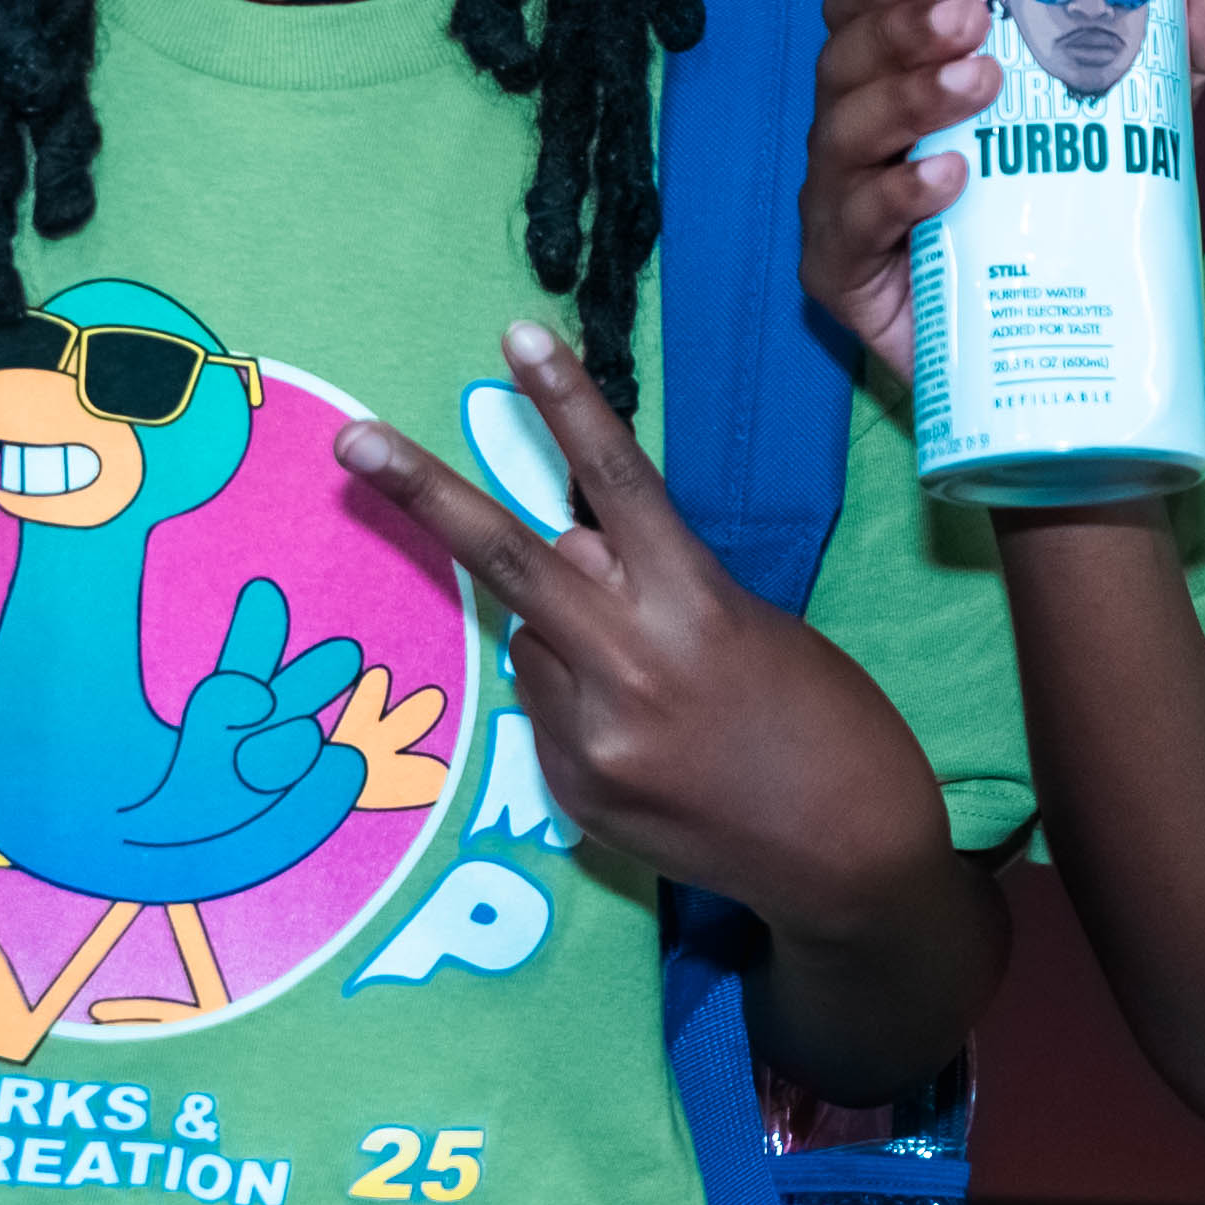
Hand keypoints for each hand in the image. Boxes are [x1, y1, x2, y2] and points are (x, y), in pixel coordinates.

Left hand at [329, 320, 937, 939]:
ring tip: (659, 690)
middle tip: (353, 439)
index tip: (519, 339)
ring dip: (568, 635)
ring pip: (530, 641)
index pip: (620, 485)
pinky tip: (654, 745)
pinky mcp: (573, 792)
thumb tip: (574, 551)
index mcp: (696, 611)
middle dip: (426, 495)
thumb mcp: (754, 630)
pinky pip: (548, 713)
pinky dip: (581, 706)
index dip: (568, 406)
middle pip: (510, 561)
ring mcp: (591, 739)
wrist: (851, 865)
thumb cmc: (832, 729)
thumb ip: (655, 587)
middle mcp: (629, 669)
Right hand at [803, 0, 1204, 382]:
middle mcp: (856, 132)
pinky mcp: (840, 273)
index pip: (861, 11)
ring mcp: (840, 201)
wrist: (1041, 354)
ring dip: (910, 98)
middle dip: (903, 30)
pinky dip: (896, 194)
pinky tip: (948, 178)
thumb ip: (1164, 58)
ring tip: (981, 84)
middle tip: (972, 18)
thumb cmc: (1058, 220)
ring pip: (845, 132)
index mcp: (899, 81)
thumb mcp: (1122, 128)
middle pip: (845, 61)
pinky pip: (853, 222)